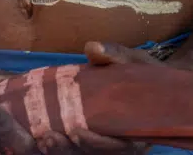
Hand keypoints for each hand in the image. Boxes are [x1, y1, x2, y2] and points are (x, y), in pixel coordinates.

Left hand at [40, 40, 159, 152]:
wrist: (150, 84)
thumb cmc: (145, 73)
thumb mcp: (136, 61)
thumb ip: (116, 55)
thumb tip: (92, 47)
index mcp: (137, 130)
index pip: (120, 147)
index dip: (98, 144)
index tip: (76, 132)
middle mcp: (122, 142)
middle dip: (72, 150)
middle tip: (48, 138)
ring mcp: (107, 142)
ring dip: (62, 150)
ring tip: (42, 139)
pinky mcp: (93, 136)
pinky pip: (77, 148)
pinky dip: (60, 146)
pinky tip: (41, 136)